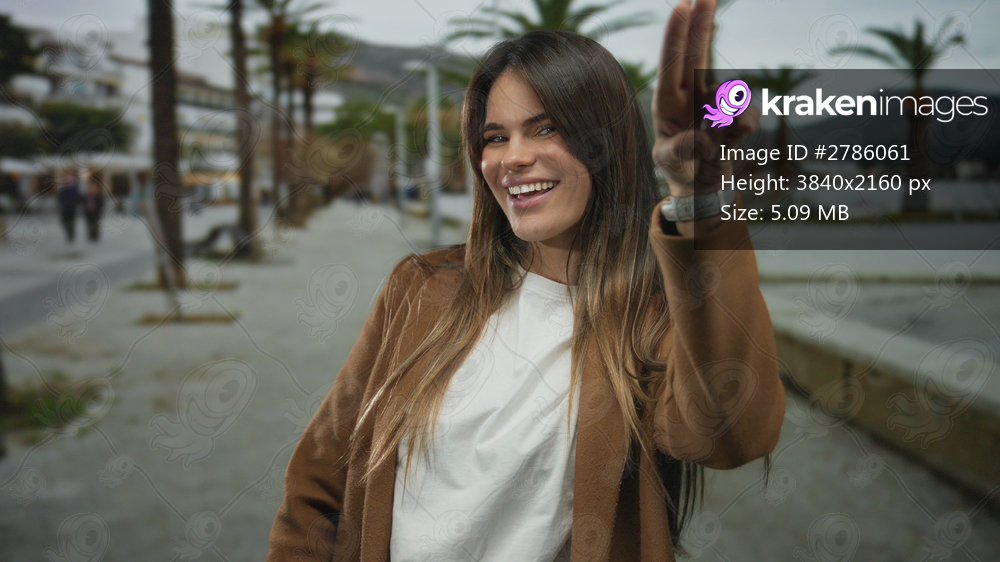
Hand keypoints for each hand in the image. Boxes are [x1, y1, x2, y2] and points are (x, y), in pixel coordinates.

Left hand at [652, 0, 758, 197]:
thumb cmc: (678, 168)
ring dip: (729, 114)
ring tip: (715, 143)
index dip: (677, 36)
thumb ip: (681, 150)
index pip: (672, 64)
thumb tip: (701, 138)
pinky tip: (737, 138)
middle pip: (697, 54)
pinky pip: (749, 112)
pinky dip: (746, 124)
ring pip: (730, 92)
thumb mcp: (669, 161)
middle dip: (701, 24)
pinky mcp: (735, 114)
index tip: (682, 8)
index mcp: (667, 102)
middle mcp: (690, 96)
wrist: (701, 185)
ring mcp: (714, 103)